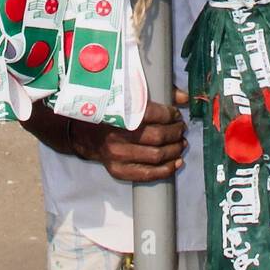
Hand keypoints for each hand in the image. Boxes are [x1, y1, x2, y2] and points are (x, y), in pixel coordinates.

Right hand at [71, 91, 187, 182]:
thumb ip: (158, 95)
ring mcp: (118, 155)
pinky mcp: (118, 171)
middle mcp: (119, 135)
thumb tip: (184, 97)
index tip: (176, 114)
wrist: (85, 135)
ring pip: (156, 155)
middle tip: (181, 129)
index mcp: (121, 113)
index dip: (171, 114)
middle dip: (176, 132)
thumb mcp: (129, 99)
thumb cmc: (111, 114)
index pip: (155, 114)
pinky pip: (148, 174)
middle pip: (159, 136)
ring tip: (181, 144)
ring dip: (175, 150)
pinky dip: (167, 169)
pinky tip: (176, 162)